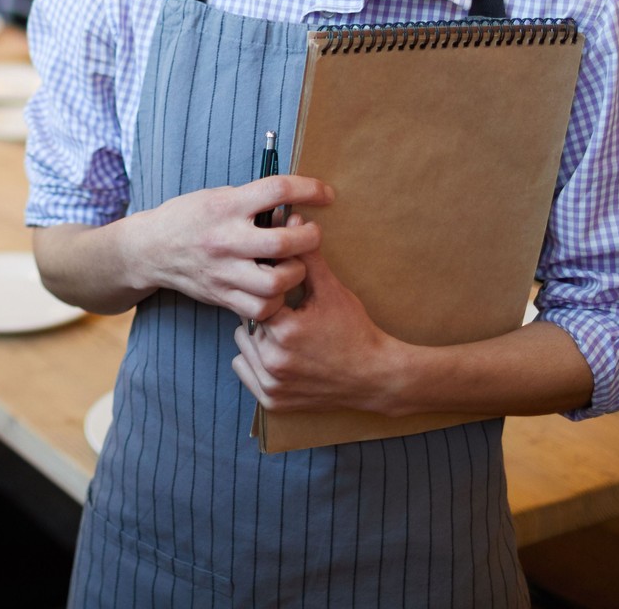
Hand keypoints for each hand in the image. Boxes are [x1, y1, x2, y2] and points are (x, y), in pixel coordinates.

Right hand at [121, 174, 331, 318]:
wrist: (150, 249)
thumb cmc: (188, 217)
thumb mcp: (217, 197)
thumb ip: (252, 201)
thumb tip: (294, 203)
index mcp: (227, 206)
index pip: (277, 190)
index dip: (310, 189)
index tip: (326, 195)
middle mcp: (226, 238)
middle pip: (283, 242)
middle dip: (310, 238)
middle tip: (311, 234)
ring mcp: (223, 270)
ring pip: (276, 282)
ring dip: (294, 273)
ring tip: (292, 265)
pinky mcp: (221, 295)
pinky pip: (260, 308)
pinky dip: (275, 301)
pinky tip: (275, 289)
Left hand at [231, 232, 405, 414]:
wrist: (376, 377)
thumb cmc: (355, 331)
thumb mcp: (331, 290)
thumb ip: (306, 255)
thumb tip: (291, 218)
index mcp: (283, 330)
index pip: (255, 297)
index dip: (268, 293)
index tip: (281, 293)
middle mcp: (272, 360)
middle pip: (246, 322)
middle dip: (263, 315)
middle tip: (288, 316)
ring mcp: (271, 384)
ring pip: (242, 346)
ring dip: (257, 339)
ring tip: (287, 336)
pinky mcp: (272, 400)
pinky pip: (244, 371)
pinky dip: (257, 363)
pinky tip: (282, 356)